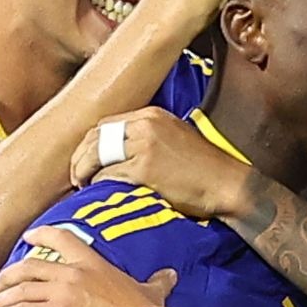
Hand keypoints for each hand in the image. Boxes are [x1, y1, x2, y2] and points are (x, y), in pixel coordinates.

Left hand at [0, 229, 187, 306]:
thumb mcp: (153, 291)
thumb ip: (157, 281)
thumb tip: (170, 275)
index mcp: (93, 263)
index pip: (61, 238)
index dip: (40, 236)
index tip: (27, 239)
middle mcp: (74, 272)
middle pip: (29, 266)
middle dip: (8, 275)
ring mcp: (64, 291)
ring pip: (20, 289)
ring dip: (1, 298)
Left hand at [73, 107, 255, 220]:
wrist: (229, 185)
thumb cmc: (205, 170)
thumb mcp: (176, 138)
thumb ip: (149, 138)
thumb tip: (119, 152)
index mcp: (151, 115)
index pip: (106, 124)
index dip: (90, 144)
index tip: (85, 160)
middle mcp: (145, 124)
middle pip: (96, 136)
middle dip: (80, 157)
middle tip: (77, 176)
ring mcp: (144, 146)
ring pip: (97, 155)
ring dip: (84, 171)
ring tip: (83, 185)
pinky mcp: (144, 169)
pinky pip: (108, 175)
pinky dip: (99, 184)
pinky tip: (99, 192)